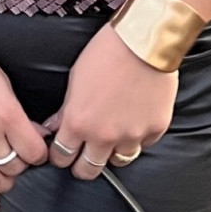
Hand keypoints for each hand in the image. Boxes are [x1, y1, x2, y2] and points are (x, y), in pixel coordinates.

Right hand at [0, 17, 49, 209]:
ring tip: (5, 174)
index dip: (40, 154)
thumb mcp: (0, 81)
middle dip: (22, 166)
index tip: (36, 150)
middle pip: (15, 168)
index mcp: (4, 112)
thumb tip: (35, 136)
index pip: (34, 152)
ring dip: (3, 182)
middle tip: (19, 158)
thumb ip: (18, 113)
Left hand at [39, 25, 178, 178]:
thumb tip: (56, 127)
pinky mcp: (155, 129)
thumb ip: (65, 110)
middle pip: (88, 170)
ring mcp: (132, 135)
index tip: (63, 152)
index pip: (62, 157)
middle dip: (82, 165)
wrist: (144, 41)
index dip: (61, 156)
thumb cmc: (107, 53)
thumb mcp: (75, 79)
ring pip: (118, 161)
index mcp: (78, 123)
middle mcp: (104, 136)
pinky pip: (143, 145)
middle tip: (84, 155)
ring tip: (113, 137)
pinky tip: (135, 121)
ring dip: (113, 152)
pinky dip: (138, 138)